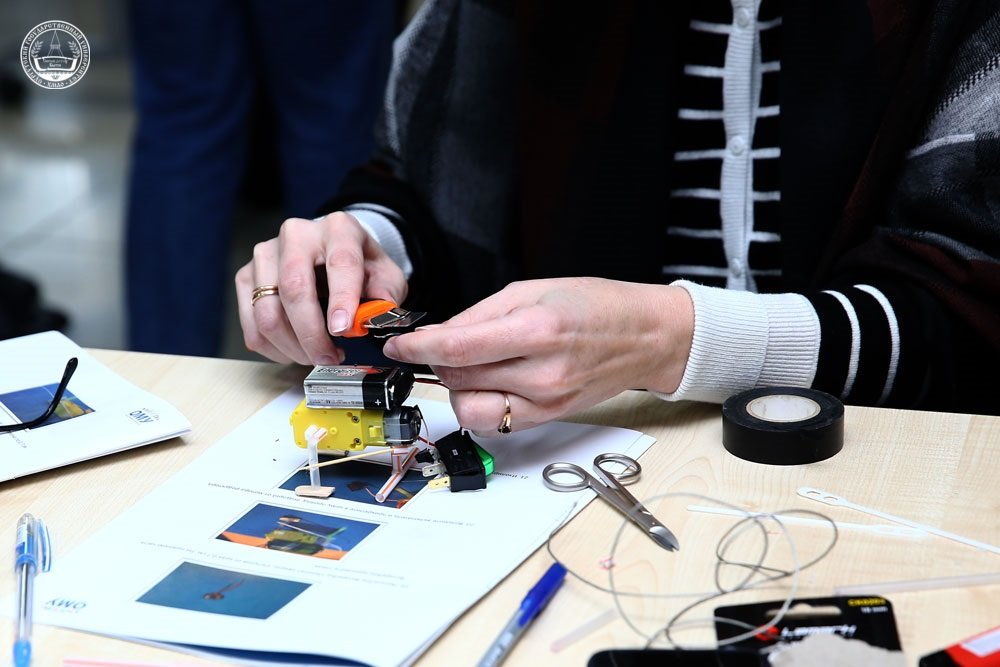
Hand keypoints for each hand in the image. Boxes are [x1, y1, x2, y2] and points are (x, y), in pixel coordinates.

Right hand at [235, 212, 407, 364]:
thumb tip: (368, 327)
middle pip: (294, 289)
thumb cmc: (361, 267)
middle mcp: (297, 235)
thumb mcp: (385, 277)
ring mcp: (266, 254)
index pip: (340, 262)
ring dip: (293, 347)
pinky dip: (274, 348)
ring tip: (316, 356)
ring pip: (268, 313)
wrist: (334, 253)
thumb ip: (384, 301)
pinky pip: (253, 325)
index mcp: (339, 229)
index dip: (342, 299)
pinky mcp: (247, 276)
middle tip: (329, 358)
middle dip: (312, 334)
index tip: (344, 330)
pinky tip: (295, 350)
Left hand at [382, 278, 693, 433]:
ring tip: (472, 366)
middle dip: (437, 361)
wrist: (645, 335)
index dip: (417, 347)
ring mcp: (547, 401)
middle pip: (458, 379)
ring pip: (471, 407)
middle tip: (443, 345)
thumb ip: (478, 316)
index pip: (457, 348)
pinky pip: (496, 422)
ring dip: (457, 387)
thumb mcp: (531, 290)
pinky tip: (490, 383)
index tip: (398, 344)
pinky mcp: (550, 417)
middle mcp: (542, 372)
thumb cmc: (595, 305)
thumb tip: (436, 336)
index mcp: (536, 329)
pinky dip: (481, 404)